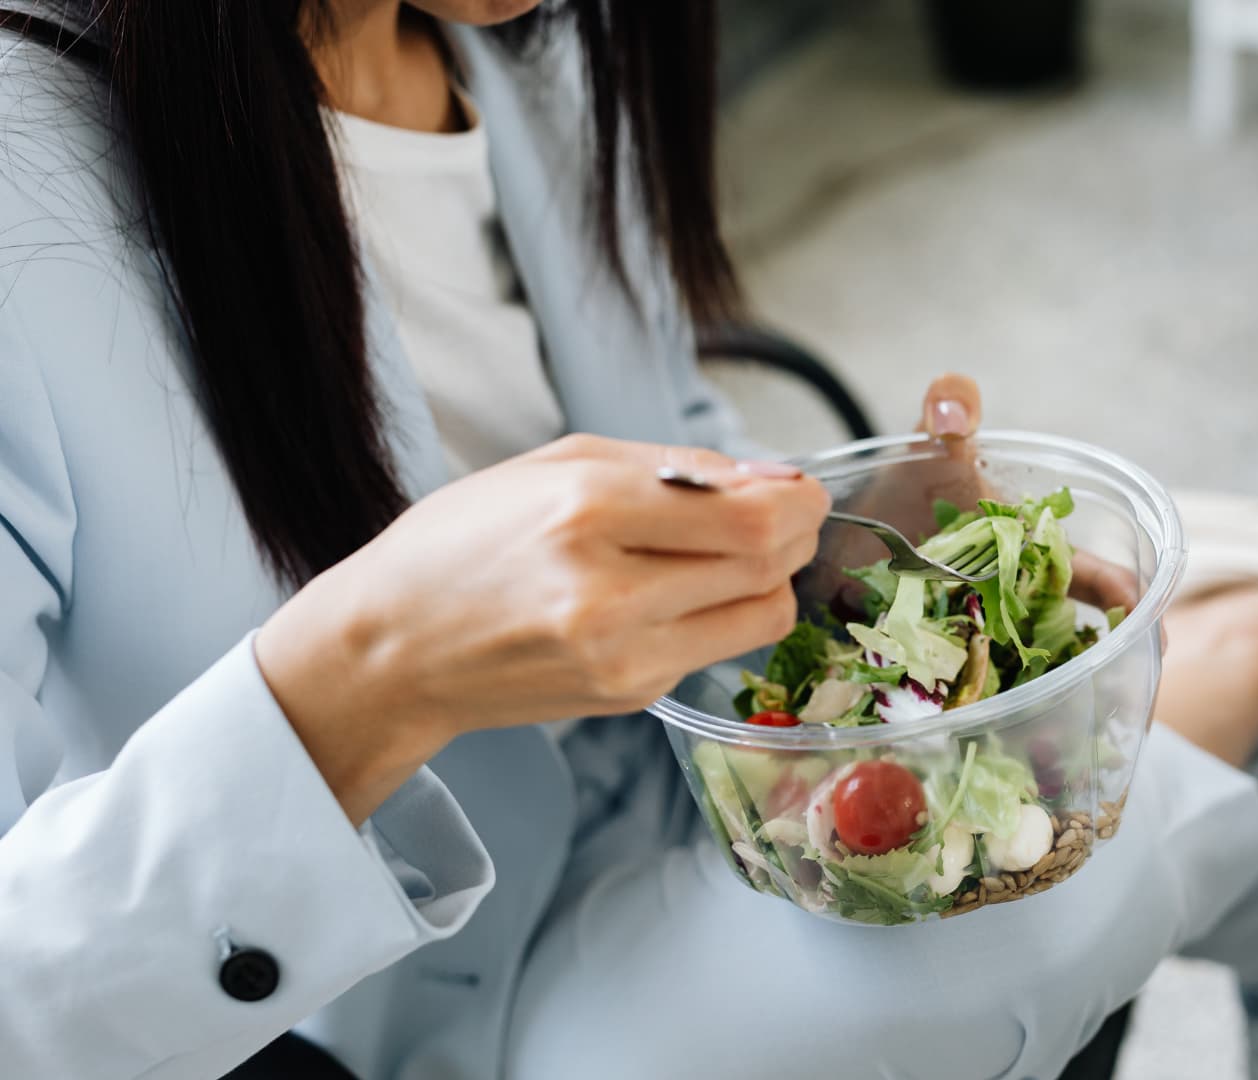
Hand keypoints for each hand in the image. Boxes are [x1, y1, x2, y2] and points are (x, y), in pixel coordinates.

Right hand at [255, 435, 830, 822]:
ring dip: (772, 577)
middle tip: (788, 513)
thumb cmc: (465, 543)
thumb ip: (673, 466)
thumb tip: (771, 476)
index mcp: (586, 512)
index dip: (797, 499)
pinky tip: (684, 590)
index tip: (799, 487)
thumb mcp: (556, 464)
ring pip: (762, 615)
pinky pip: (718, 647)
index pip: (748, 515)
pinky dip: (725, 613)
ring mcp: (622, 655)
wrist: (393, 649)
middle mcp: (609, 591)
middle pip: (768, 563)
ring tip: (737, 551)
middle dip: (797, 531)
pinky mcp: (630, 696)